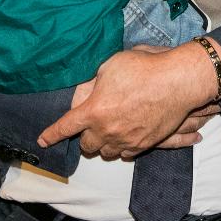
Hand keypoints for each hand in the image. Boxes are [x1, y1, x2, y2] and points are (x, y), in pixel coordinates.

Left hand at [38, 43, 216, 159]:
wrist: (177, 82)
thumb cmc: (144, 68)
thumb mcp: (110, 66)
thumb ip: (92, 82)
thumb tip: (83, 94)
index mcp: (93, 110)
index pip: (64, 127)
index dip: (51, 135)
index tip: (43, 141)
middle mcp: (106, 130)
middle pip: (86, 145)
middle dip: (86, 135)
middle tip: (93, 123)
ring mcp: (125, 140)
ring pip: (105, 152)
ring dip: (103, 143)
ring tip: (110, 130)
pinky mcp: (143, 145)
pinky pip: (125, 154)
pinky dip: (121, 147)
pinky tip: (126, 135)